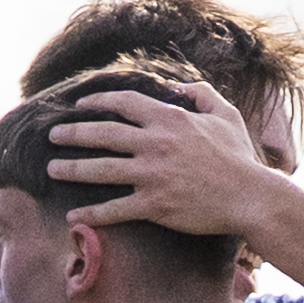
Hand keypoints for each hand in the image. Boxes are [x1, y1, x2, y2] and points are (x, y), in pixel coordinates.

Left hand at [40, 75, 288, 242]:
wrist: (251, 196)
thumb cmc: (241, 157)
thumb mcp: (226, 115)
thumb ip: (203, 94)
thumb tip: (182, 85)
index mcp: (169, 119)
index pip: (122, 103)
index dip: (97, 101)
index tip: (80, 105)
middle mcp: (155, 144)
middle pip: (102, 134)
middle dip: (72, 134)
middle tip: (52, 136)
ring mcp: (152, 175)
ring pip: (101, 170)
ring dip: (72, 169)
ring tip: (52, 169)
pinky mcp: (155, 205)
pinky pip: (115, 209)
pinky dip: (92, 214)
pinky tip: (73, 216)